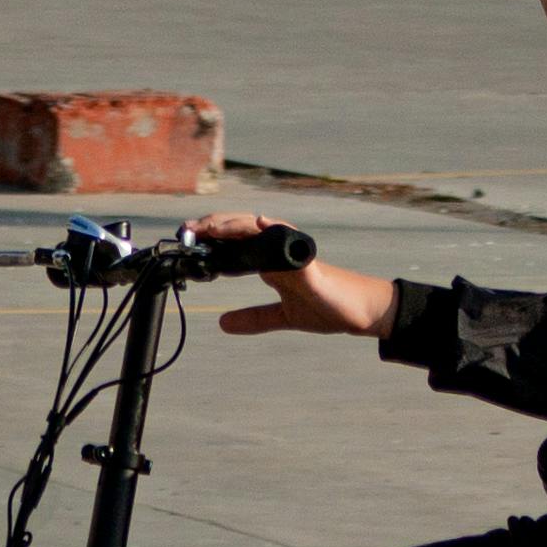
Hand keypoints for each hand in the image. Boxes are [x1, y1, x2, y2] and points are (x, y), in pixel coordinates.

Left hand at [189, 212, 393, 337]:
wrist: (359, 313)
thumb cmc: (326, 307)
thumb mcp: (282, 317)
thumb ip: (254, 318)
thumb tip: (223, 324)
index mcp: (271, 262)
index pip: (235, 244)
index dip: (211, 240)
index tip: (187, 242)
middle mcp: (279, 252)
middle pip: (241, 230)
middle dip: (213, 228)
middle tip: (187, 231)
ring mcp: (294, 253)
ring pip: (260, 229)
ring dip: (234, 225)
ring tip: (211, 226)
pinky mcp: (309, 262)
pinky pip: (292, 241)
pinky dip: (276, 229)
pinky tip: (262, 222)